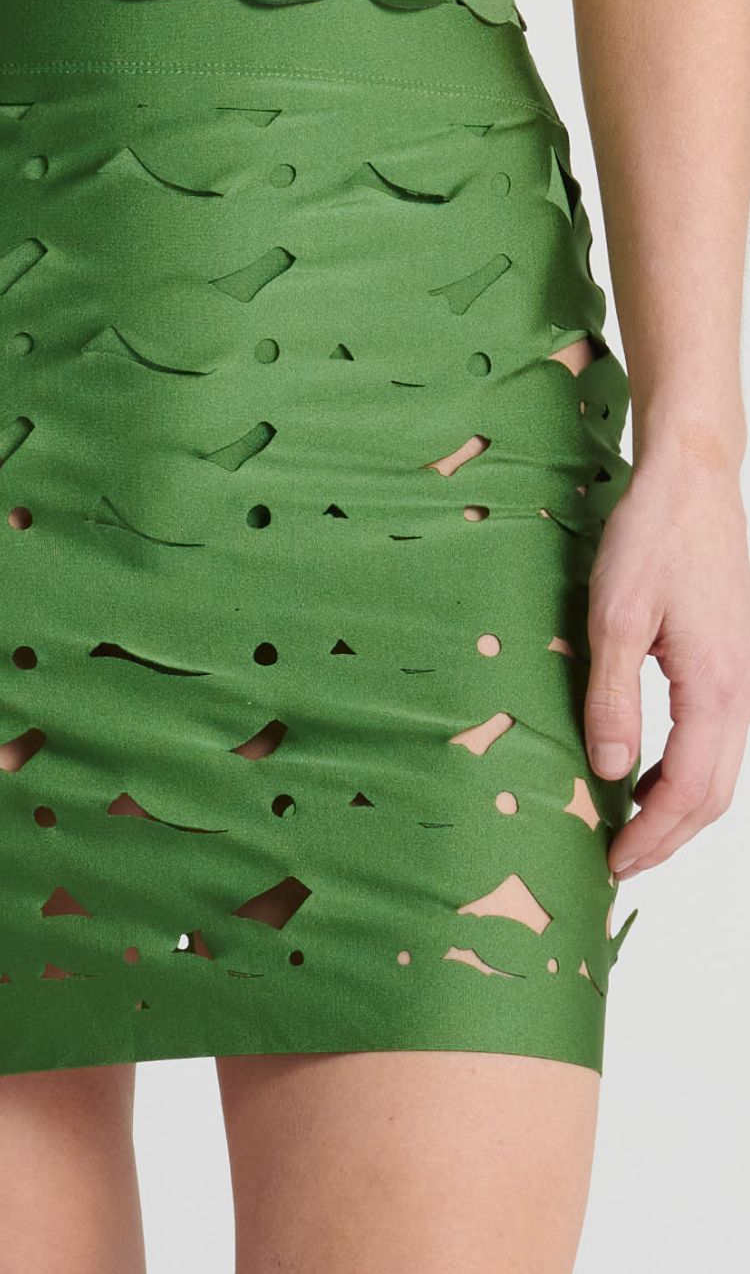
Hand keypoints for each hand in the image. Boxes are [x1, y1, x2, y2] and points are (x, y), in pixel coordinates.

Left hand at [585, 456, 749, 879]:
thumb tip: (610, 771)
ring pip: (721, 769)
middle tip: (618, 861)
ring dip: (678, 807)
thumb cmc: (652, 538)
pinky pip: (718, 738)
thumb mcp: (614, 617)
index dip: (653, 837)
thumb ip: (612, 698)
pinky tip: (647, 770)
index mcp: (716, 688)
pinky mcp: (734, 663)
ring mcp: (745, 678)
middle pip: (715, 794)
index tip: (614, 862)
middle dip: (668, 837)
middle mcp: (743, 692)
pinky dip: (686, 770)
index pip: (690, 791)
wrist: (691, 483)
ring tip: (627, 826)